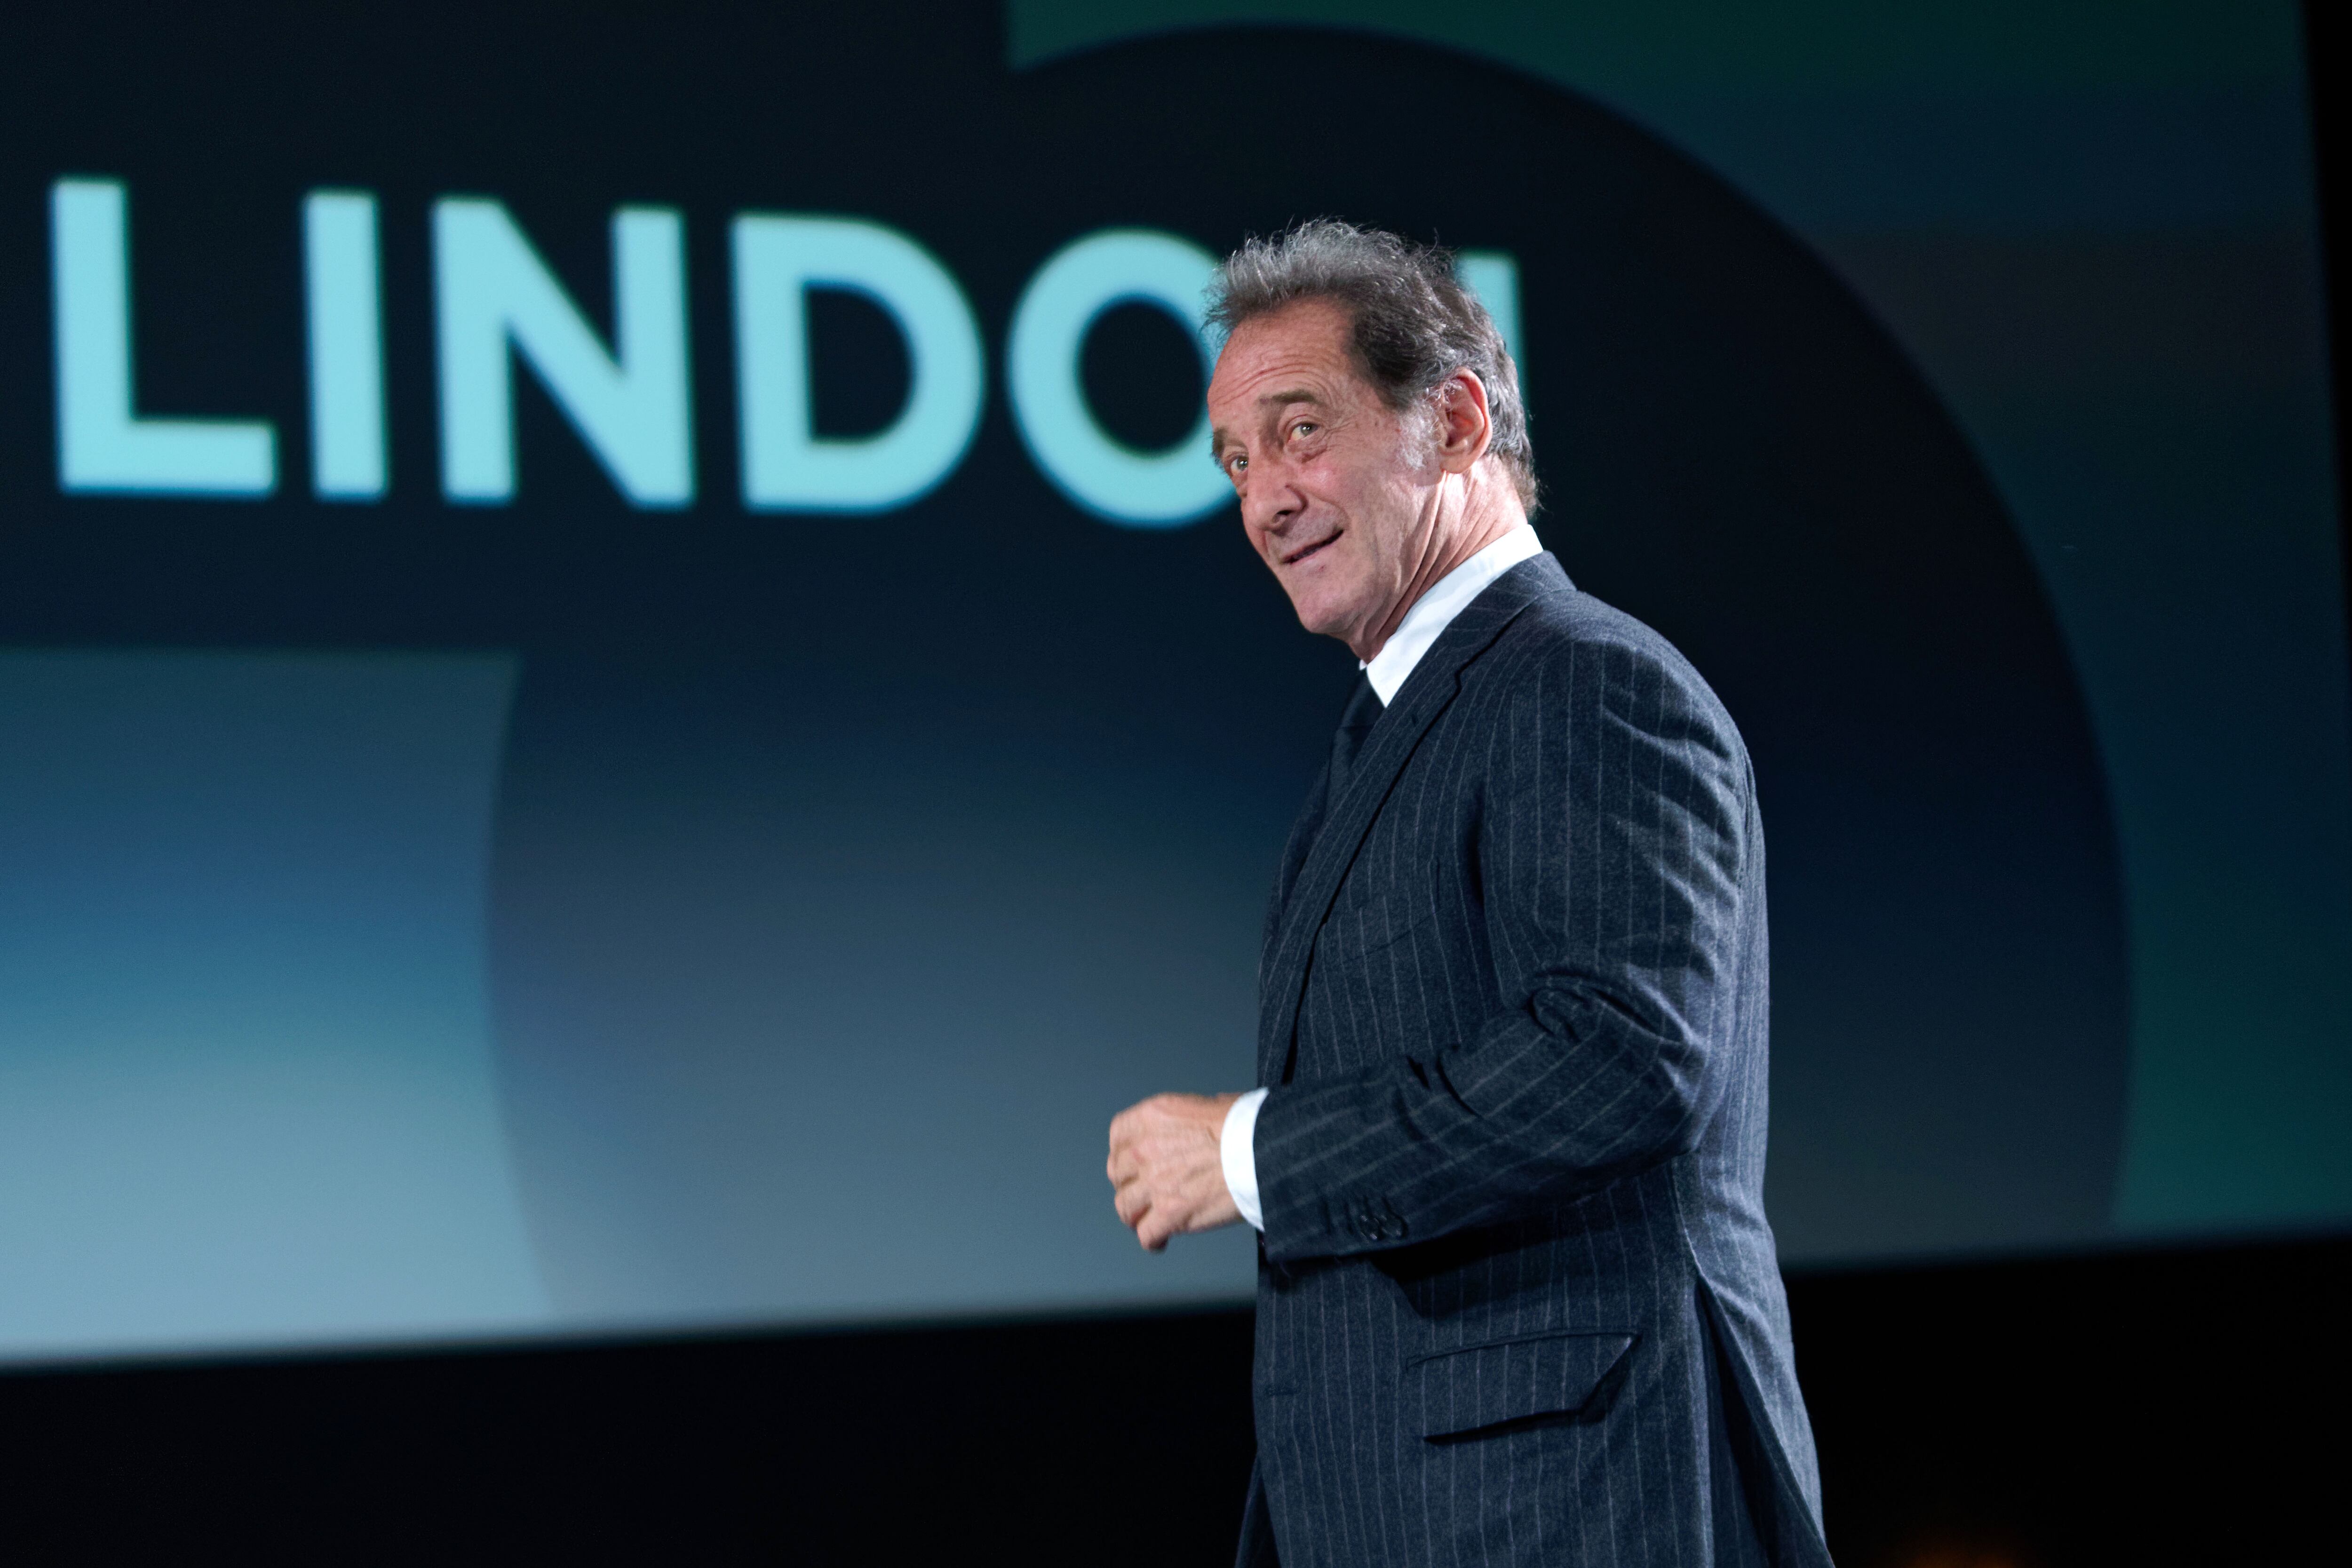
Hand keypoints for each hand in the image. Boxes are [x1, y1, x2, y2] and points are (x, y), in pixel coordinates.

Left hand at [1107, 1091, 1242, 1250]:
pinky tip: (1160, 1241)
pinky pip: (1146, 1234)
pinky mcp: (1170, 1213)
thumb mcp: (1212, 1104)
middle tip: (1141, 1193)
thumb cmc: (1249, 1126)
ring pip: (1125, 1206)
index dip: (1125, 1151)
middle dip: (1129, 1184)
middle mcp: (1146, 1149)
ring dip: (1134, 1215)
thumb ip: (1191, 1119)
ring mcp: (1155, 1183)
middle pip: (1118, 1172)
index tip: (1133, 1162)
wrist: (1264, 1151)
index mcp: (1153, 1117)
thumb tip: (1196, 1127)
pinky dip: (1152, 1240)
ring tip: (1145, 1221)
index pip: (1119, 1135)